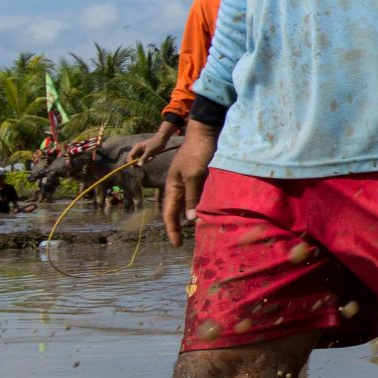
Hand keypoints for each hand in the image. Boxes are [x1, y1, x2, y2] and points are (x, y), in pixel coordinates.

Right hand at [125, 118, 180, 165]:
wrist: (162, 139)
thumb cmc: (155, 144)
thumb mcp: (150, 151)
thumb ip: (144, 158)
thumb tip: (138, 165)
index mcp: (137, 147)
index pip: (130, 156)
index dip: (131, 162)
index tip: (134, 167)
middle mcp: (137, 149)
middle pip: (133, 159)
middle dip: (139, 162)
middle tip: (146, 162)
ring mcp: (141, 152)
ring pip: (139, 160)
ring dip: (145, 161)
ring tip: (152, 157)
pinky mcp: (145, 153)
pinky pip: (144, 159)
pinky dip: (148, 160)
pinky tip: (153, 156)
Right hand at [162, 122, 217, 247]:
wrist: (207, 132)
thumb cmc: (197, 152)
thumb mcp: (194, 175)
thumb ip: (192, 196)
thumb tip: (189, 219)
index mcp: (172, 186)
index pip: (169, 213)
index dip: (172, 229)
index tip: (176, 245)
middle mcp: (179, 186)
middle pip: (177, 210)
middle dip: (179, 226)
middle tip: (185, 242)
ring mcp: (189, 181)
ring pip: (189, 204)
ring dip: (191, 217)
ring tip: (198, 232)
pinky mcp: (200, 178)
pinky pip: (199, 197)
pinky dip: (201, 207)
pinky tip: (208, 214)